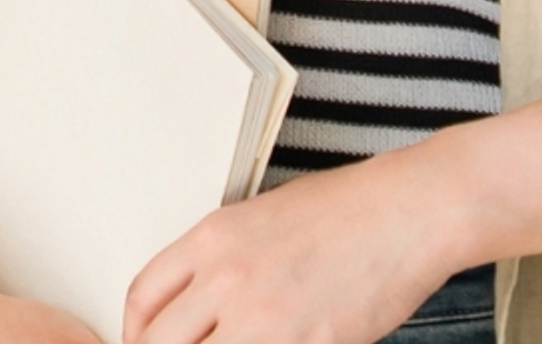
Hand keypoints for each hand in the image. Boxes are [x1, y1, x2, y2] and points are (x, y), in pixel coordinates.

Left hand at [123, 162, 459, 343]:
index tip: (143, 341)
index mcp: (210, 240)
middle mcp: (228, 280)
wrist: (406, 212)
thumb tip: (193, 304)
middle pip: (161, 342)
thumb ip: (217, 261)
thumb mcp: (257, 219)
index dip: (135, 330)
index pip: (142, 296)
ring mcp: (267, 319)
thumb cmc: (343, 210)